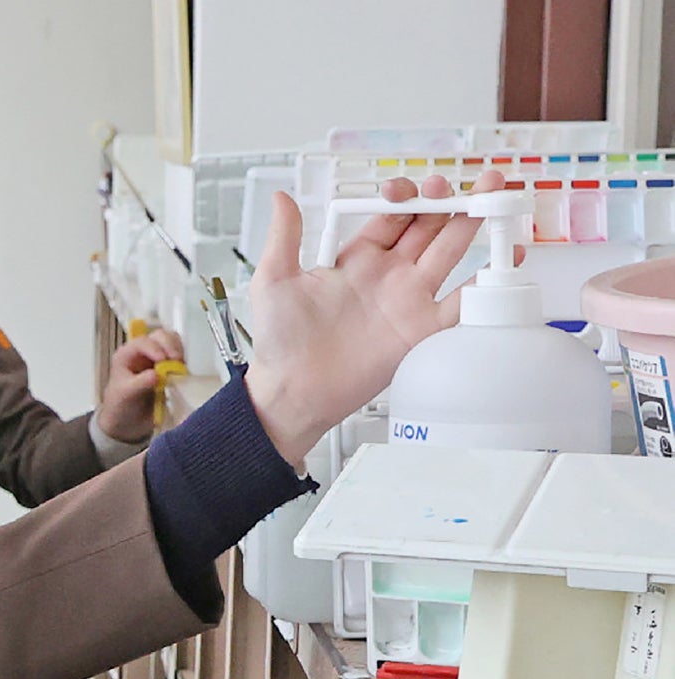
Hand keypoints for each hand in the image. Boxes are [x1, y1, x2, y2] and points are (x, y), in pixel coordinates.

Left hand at [97, 327, 185, 443]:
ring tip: (179, 367)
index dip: (154, 348)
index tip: (162, 360)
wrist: (127, 424)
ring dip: (179, 352)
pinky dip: (184, 362)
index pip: (142, 342)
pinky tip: (181, 373)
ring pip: (173, 343)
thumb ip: (140, 383)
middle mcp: (143, 352)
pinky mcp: (170, 367)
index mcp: (127, 354)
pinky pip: (180, 358)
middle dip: (170, 345)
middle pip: (160, 336)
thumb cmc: (120, 406)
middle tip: (176, 361)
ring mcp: (157, 358)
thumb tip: (157, 374)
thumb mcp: (125, 395)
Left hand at [241, 169, 499, 468]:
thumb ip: (285, 238)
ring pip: (452, 252)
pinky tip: (508, 256)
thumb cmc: (279, 342)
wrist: (292, 392)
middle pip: (431, 227)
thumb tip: (281, 197)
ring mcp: (408, 300)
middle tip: (475, 182)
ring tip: (498, 199)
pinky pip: (463, 302)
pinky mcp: (422, 330)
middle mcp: (388, 275)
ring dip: (475, 225)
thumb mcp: (274, 281)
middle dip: (454, 201)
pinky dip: (487, 281)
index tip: (411, 188)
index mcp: (357, 258)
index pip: (394, 215)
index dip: (408, 197)